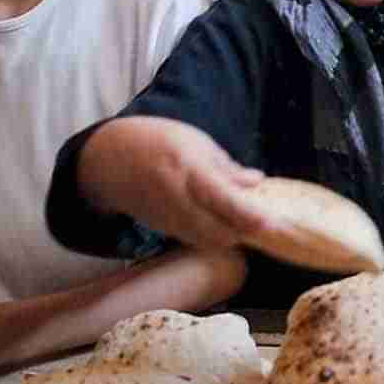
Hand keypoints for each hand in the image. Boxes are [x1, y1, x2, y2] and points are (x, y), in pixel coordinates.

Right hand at [79, 117, 267, 250]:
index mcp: (188, 170)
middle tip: (271, 223)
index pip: (223, 199)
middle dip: (246, 231)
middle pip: (218, 230)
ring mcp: (168, 218)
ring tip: (249, 222)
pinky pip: (196, 239)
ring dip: (233, 236)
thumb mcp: (196, 143)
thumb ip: (227, 167)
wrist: (109, 159)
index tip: (274, 222)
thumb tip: (257, 182)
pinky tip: (227, 224)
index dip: (250, 215)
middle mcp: (177, 199)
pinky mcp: (163, 229)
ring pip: (209, 240)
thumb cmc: (158, 142)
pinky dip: (216, 236)